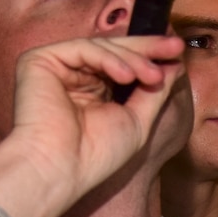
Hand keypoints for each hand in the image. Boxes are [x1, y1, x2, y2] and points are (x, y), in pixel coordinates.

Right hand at [0, 34, 185, 216]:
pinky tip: (128, 75)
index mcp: (91, 90)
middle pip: (114, 50)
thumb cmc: (96, 155)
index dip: (151, 56)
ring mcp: (55, 67)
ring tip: (154, 76)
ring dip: (133, 58)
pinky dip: (108, 59)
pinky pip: (82, 49)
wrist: (61, 170)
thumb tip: (175, 63)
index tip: (179, 52)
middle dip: (148, 48)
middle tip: (175, 47)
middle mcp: (72, 76)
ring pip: (102, 47)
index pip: (123, 63)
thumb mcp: (137, 119)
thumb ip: (154, 91)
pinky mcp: (38, 60)